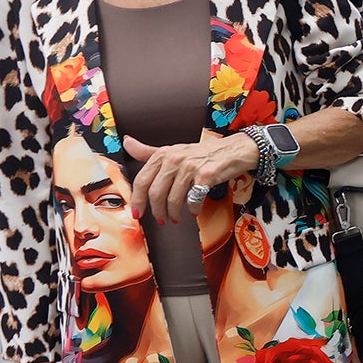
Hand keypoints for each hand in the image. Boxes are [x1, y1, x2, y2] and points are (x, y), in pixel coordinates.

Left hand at [122, 133, 256, 224]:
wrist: (234, 150)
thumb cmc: (204, 153)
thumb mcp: (175, 150)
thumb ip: (149, 151)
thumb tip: (127, 143)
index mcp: (164, 154)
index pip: (142, 180)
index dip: (138, 200)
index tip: (138, 213)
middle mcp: (175, 159)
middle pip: (156, 193)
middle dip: (157, 211)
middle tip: (161, 219)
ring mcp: (191, 167)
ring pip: (173, 199)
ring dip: (174, 214)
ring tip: (176, 217)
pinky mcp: (206, 175)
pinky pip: (193, 200)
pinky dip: (193, 209)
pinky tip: (195, 210)